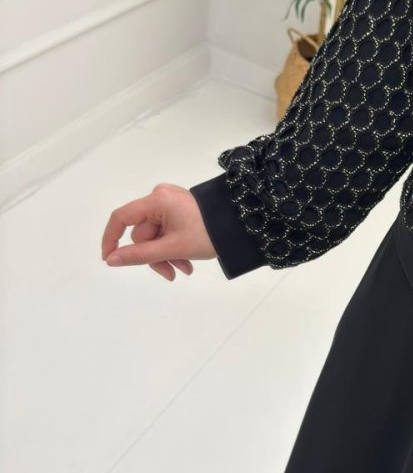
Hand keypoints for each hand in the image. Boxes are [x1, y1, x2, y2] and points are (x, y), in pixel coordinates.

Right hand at [101, 183, 218, 281]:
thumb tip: (111, 260)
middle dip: (155, 256)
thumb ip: (139, 255)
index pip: (121, 218)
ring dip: (166, 256)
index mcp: (157, 200)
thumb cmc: (209, 234)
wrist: (242, 227)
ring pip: (155, 237)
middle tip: (171, 274)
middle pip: (143, 234)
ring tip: (184, 269)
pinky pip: (166, 232)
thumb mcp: (172, 248)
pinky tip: (187, 262)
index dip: (111, 239)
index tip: (110, 259)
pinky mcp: (180, 211)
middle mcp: (161, 198)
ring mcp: (171, 204)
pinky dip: (173, 248)